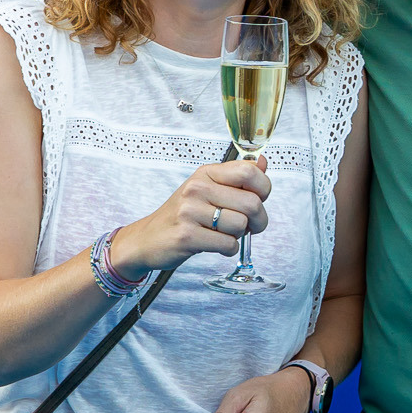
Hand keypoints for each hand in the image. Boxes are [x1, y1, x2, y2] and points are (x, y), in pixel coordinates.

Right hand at [109, 158, 270, 276]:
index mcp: (206, 174)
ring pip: (241, 226)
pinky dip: (228, 249)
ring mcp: (190, 212)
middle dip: (259, 220)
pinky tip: (216, 245)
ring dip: (239, 236)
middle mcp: (197, 188)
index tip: (258, 198)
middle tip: (250, 225)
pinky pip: (228, 245)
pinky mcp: (187, 236)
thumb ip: (237, 178)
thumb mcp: (207, 189)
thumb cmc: (183, 214)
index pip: (249, 172)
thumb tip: (263, 163)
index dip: (264, 189)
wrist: (148, 238)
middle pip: (252, 203)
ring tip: (224, 234)